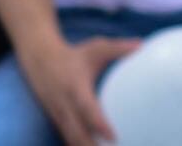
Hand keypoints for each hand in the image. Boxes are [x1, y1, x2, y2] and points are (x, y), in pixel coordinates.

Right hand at [20, 35, 139, 145]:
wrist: (39, 60)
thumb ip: (117, 48)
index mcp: (75, 87)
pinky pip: (67, 138)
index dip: (98, 124)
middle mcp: (64, 105)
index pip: (87, 109)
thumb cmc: (74, 54)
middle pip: (77, 133)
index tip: (113, 137)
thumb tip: (141, 45)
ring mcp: (58, 115)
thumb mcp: (95, 47)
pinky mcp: (57, 120)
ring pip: (70, 139)